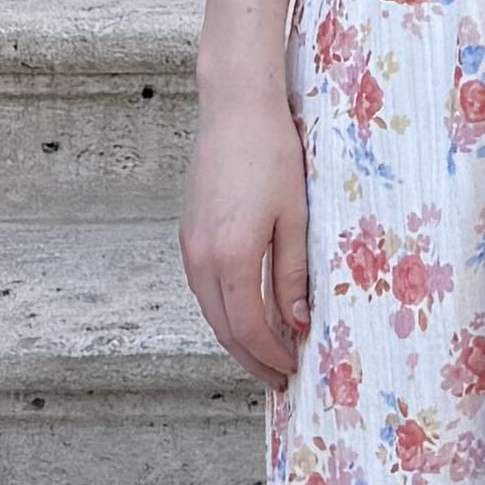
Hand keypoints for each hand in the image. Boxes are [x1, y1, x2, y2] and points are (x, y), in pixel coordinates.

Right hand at [182, 78, 312, 384]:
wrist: (236, 107)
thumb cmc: (273, 154)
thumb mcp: (295, 218)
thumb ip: (292, 276)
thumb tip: (296, 323)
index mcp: (232, 256)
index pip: (249, 327)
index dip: (271, 356)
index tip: (294, 370)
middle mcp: (202, 257)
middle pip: (223, 328)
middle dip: (252, 357)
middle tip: (280, 377)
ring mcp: (190, 245)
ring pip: (210, 310)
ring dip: (236, 337)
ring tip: (266, 352)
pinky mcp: (188, 232)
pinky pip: (204, 287)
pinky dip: (224, 310)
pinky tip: (245, 312)